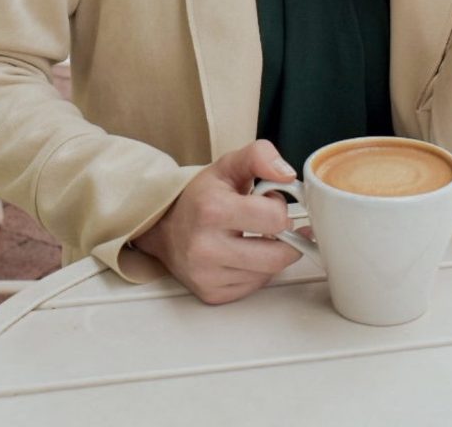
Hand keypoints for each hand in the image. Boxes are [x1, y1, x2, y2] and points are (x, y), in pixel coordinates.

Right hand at [132, 140, 301, 304]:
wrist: (164, 226)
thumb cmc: (200, 197)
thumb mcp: (228, 166)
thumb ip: (260, 156)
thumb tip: (287, 175)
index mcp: (213, 210)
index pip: (276, 219)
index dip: (279, 207)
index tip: (268, 202)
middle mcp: (206, 247)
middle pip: (277, 256)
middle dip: (284, 238)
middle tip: (272, 225)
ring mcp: (208, 275)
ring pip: (268, 273)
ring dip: (271, 254)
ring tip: (255, 237)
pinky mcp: (211, 294)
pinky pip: (254, 287)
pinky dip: (257, 271)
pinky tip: (244, 255)